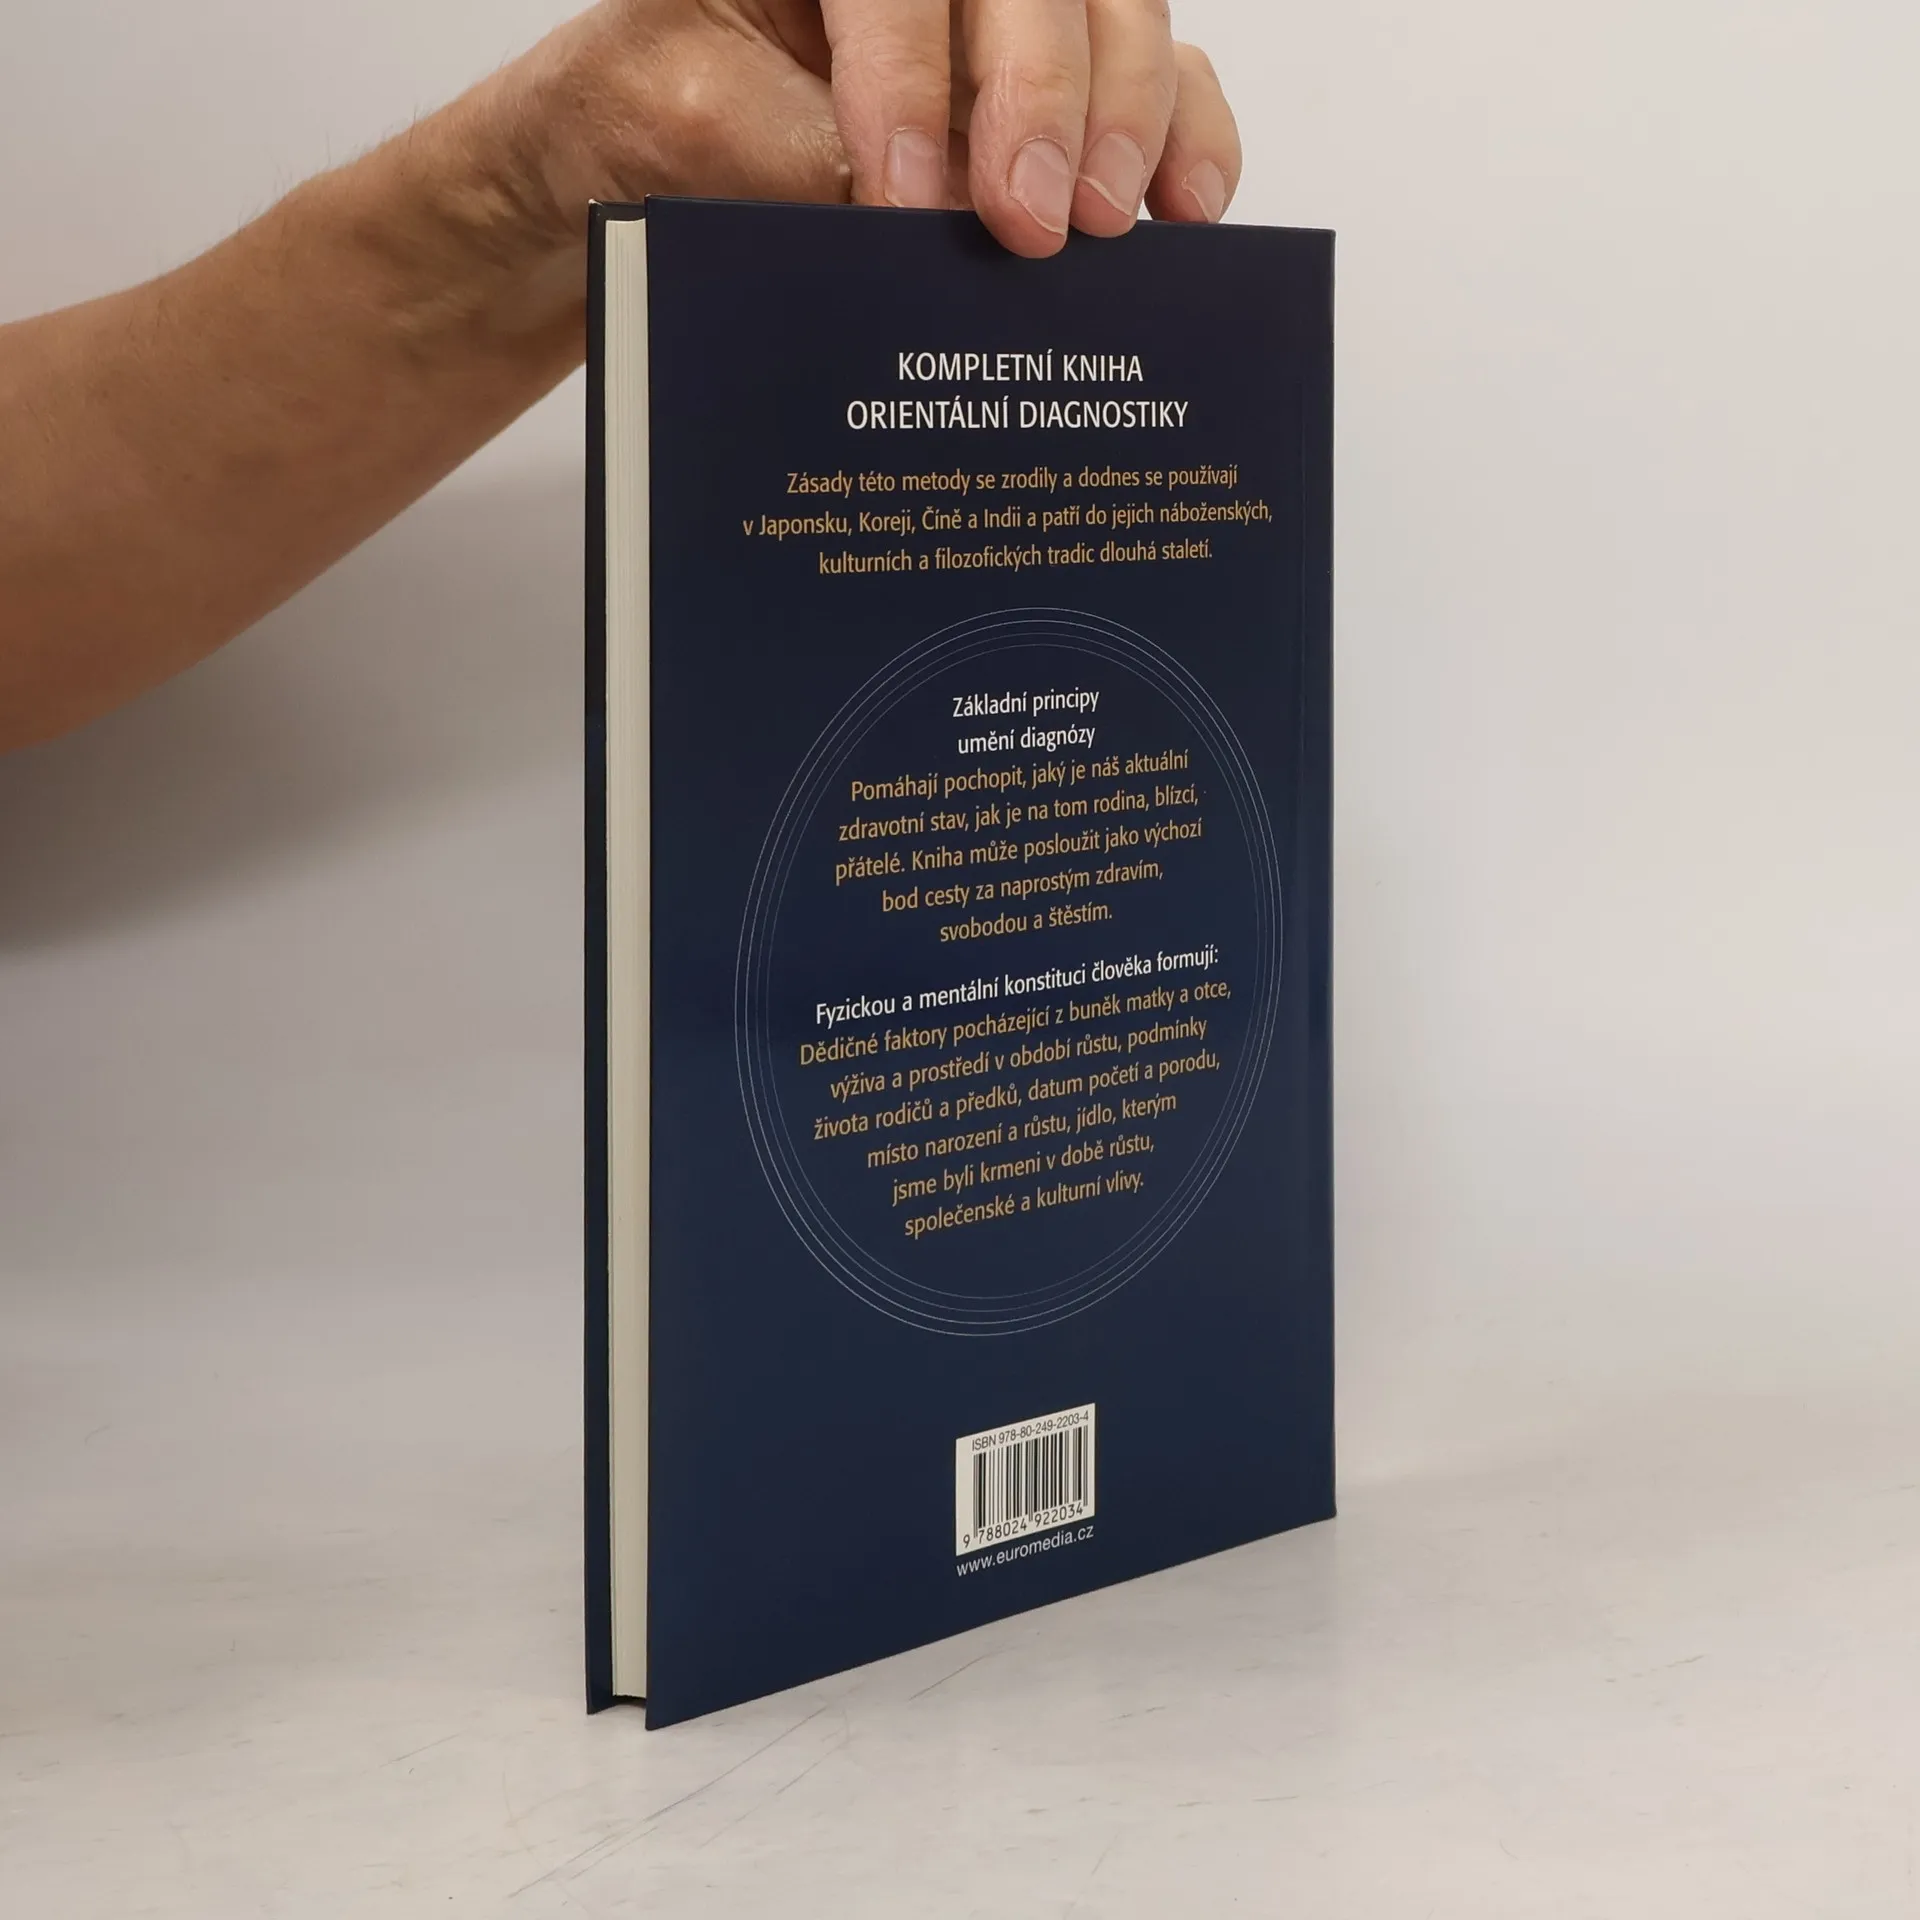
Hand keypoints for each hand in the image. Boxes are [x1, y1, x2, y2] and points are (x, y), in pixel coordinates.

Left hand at [497, 0, 1241, 261]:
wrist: (642, 152)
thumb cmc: (648, 117)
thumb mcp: (680, 121)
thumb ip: (792, 157)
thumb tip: (913, 225)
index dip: (911, 80)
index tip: (907, 196)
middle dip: (1041, 99)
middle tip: (1030, 222)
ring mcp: (1007, 11)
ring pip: (1118, 13)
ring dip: (1126, 118)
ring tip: (1104, 222)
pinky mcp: (1061, 74)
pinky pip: (1166, 74)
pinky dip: (1189, 137)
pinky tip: (1182, 210)